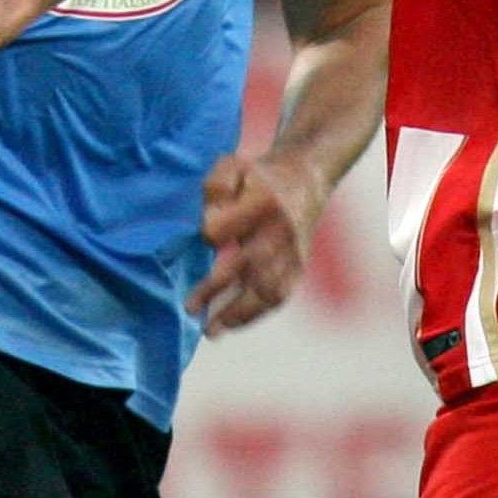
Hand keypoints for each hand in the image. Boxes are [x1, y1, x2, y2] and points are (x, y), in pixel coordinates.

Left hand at [187, 152, 324, 336]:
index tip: (206, 237)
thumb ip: (215, 189)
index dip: (209, 233)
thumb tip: (211, 232)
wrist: (307, 176)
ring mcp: (293, 252)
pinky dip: (256, 313)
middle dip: (216, 291)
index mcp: (262, 202)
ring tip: (212, 331)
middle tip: (190, 310)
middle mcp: (279, 231)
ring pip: (267, 291)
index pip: (222, 228)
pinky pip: (279, 296)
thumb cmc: (258, 175)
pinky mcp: (299, 266)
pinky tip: (233, 323)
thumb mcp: (232, 166)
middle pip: (247, 267)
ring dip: (238, 313)